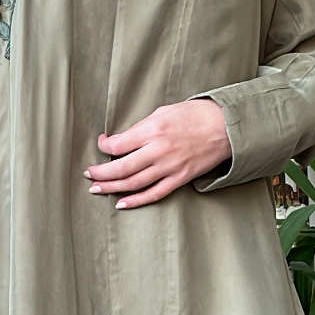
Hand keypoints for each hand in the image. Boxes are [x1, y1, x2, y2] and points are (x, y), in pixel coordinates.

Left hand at [86, 99, 230, 208]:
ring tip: (97, 189)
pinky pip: (154, 194)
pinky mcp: (180, 178)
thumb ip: (142, 128)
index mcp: (153, 130)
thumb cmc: (195, 115)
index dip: (104, 146)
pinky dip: (136, 200)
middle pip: (122, 168)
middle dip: (100, 173)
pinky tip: (121, 203)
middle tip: (88, 174)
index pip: (119, 144)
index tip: (102, 144)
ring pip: (134, 183)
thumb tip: (121, 140)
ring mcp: (170, 167)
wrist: (225, 126)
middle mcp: (159, 151)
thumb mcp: (163, 111)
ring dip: (112, 187)